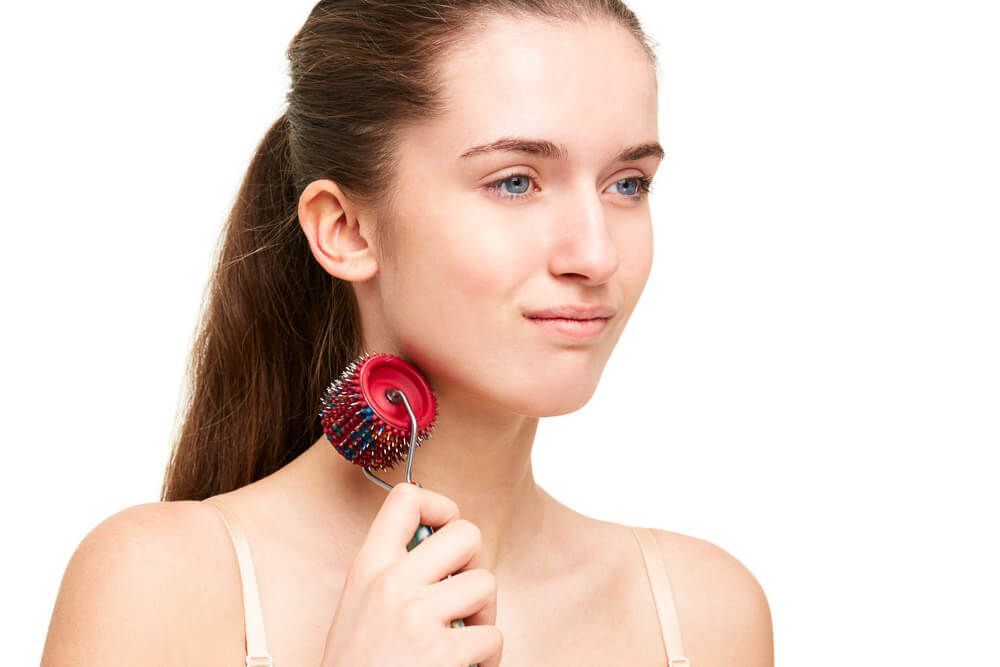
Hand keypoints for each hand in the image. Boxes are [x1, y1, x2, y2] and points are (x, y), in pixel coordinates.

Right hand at [319, 482, 501, 666]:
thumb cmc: (359, 665)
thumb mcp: (360, 605)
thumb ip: (394, 572)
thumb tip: (445, 547)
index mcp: (368, 567)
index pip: (406, 498)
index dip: (440, 505)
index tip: (445, 530)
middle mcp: (391, 583)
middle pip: (467, 533)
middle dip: (476, 563)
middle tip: (464, 592)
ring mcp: (417, 616)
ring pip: (487, 584)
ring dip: (485, 614)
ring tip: (465, 636)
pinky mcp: (443, 652)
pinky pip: (493, 636)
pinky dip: (488, 657)